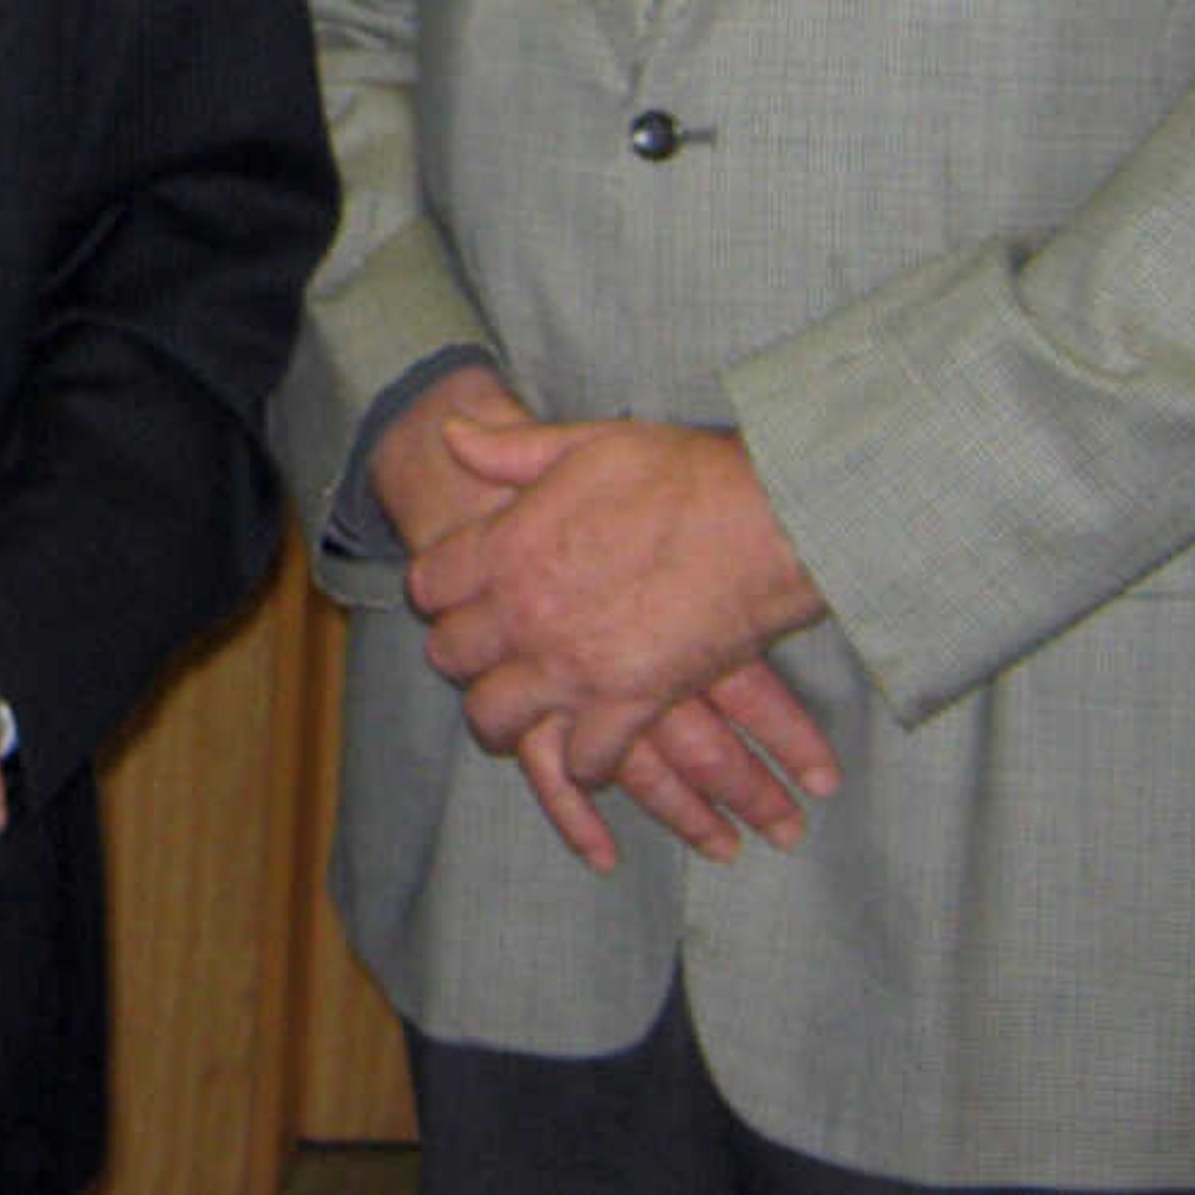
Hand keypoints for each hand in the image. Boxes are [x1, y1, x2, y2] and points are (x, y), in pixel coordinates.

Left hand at [377, 375, 834, 869]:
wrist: (767, 522)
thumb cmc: (682, 475)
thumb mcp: (585, 444)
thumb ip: (508, 448)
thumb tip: (448, 433)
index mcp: (507, 547)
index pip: (427, 585)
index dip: (438, 590)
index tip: (456, 594)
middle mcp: (525, 612)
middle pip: (450, 656)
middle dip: (462, 655)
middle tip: (487, 653)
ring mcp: (572, 665)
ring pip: (494, 717)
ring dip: (504, 716)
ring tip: (521, 710)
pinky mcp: (628, 705)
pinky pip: (580, 759)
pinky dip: (583, 761)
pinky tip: (593, 745)